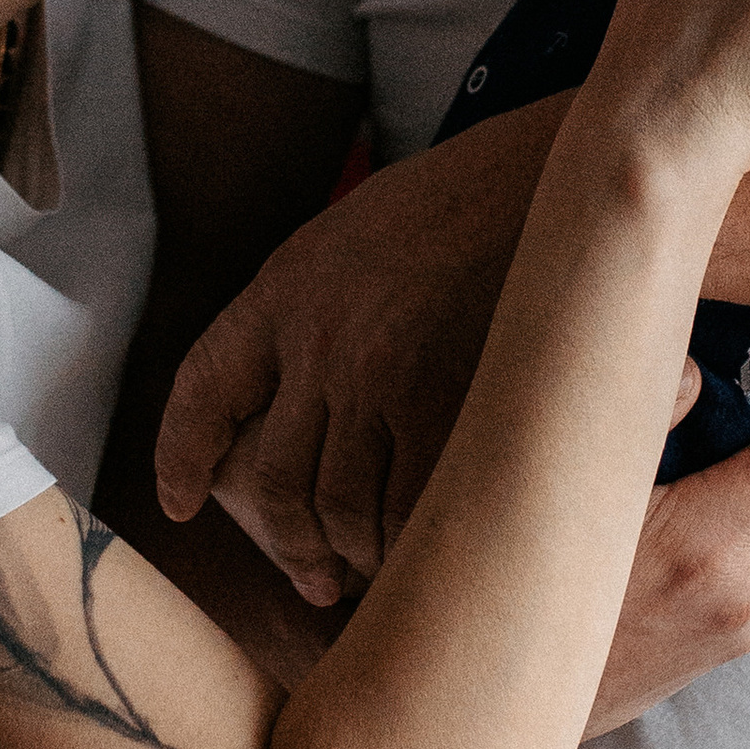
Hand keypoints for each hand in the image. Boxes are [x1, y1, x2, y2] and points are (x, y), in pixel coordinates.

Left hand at [165, 104, 549, 605]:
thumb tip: (298, 393)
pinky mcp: (444, 404)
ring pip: (338, 507)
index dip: (181, 454)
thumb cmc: (480, 198)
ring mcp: (378, 374)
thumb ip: (319, 304)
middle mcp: (318, 335)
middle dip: (287, 544)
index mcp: (287, 285)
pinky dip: (411, 549)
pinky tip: (427, 555)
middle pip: (271, 478)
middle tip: (312, 577)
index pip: (204, 386)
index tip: (179, 501)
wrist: (570, 171)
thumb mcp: (364, 228)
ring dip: (352, 556)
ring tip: (374, 573)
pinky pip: (408, 512)